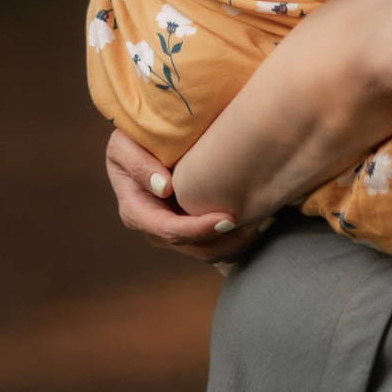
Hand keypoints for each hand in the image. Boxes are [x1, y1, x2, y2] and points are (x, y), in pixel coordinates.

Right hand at [105, 127, 264, 265]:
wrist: (139, 142)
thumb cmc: (132, 140)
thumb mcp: (123, 145)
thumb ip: (138, 163)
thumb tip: (165, 188)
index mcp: (137, 212)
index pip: (171, 231)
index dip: (200, 229)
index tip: (229, 218)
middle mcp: (155, 229)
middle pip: (196, 249)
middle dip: (228, 241)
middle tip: (262, 221)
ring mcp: (174, 232)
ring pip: (210, 252)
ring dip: (238, 243)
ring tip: (268, 222)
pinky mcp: (191, 227)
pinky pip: (217, 244)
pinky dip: (239, 238)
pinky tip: (262, 221)